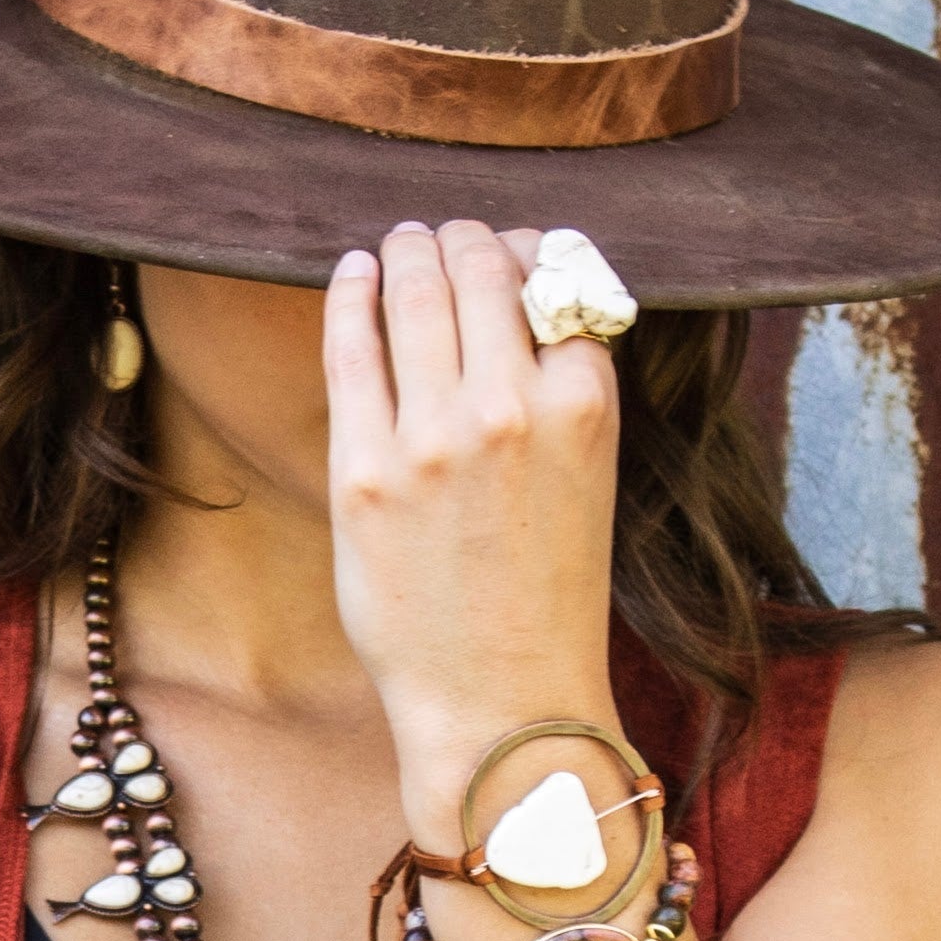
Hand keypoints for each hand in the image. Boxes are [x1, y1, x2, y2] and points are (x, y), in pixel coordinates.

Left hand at [323, 219, 622, 834]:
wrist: (503, 702)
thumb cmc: (549, 597)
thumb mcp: (590, 478)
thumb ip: (561, 390)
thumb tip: (520, 298)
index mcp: (584, 406)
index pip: (554, 279)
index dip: (528, 251)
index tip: (508, 252)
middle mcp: (509, 408)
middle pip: (479, 269)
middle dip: (461, 241)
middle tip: (442, 238)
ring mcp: (429, 439)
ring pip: (414, 291)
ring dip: (407, 252)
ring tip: (401, 246)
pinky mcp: (363, 472)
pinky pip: (350, 347)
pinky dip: (352, 293)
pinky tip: (353, 275)